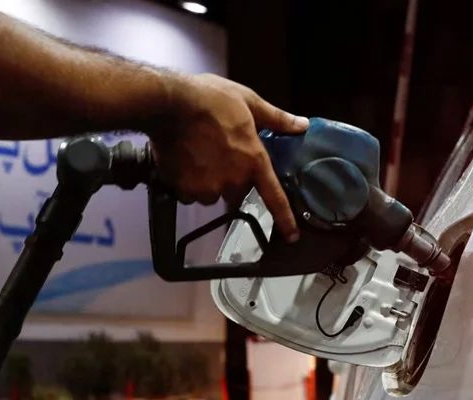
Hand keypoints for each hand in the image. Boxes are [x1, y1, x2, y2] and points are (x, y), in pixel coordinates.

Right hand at [149, 73, 308, 242]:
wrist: (170, 103)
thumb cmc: (212, 98)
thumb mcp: (250, 101)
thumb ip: (277, 119)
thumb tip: (302, 125)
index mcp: (254, 161)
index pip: (274, 197)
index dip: (285, 219)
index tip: (292, 236)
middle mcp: (234, 180)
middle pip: (237, 191)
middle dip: (231, 178)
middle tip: (219, 153)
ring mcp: (208, 187)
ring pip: (212, 193)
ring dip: (208, 181)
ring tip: (199, 155)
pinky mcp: (185, 189)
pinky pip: (189, 193)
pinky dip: (187, 183)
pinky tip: (184, 161)